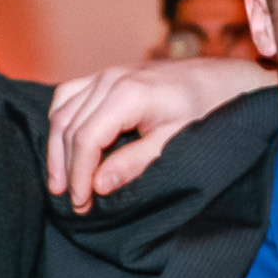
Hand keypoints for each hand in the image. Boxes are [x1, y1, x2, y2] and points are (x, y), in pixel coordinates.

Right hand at [46, 59, 275, 211]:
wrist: (220, 81)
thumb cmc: (204, 111)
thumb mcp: (176, 143)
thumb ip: (136, 163)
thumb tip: (98, 185)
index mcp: (130, 94)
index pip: (86, 138)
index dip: (78, 175)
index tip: (81, 204)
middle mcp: (111, 78)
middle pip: (69, 127)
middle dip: (66, 168)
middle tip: (73, 203)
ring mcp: (106, 73)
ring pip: (62, 111)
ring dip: (56, 148)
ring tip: (59, 183)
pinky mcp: (105, 75)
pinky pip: (68, 96)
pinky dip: (61, 123)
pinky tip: (63, 149)